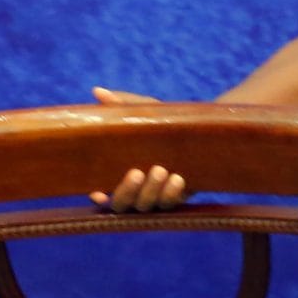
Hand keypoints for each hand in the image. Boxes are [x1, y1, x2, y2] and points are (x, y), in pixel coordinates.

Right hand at [88, 86, 189, 211]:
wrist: (200, 129)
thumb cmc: (162, 122)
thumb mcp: (145, 111)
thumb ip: (123, 105)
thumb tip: (98, 91)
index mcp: (118, 172)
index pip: (101, 195)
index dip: (98, 198)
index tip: (98, 193)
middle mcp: (135, 190)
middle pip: (123, 205)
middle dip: (128, 192)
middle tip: (138, 172)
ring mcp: (156, 197)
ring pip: (148, 206)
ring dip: (152, 192)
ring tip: (161, 169)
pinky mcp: (177, 198)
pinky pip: (172, 204)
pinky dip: (173, 194)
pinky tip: (178, 179)